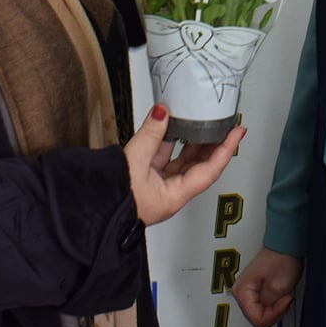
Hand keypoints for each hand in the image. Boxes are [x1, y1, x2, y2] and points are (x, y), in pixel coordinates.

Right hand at [122, 105, 242, 225]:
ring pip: (180, 160)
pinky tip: (170, 125)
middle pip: (199, 165)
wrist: (87, 213)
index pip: (210, 170)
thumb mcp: (133, 162)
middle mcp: (170, 193)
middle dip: (212, 144)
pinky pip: (162, 157)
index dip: (226, 149)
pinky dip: (168, 140)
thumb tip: (163, 112)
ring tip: (201, 119)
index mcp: (174, 196)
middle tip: (224, 123)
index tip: (238, 132)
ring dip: (190, 140)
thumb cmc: (111, 202)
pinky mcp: (143, 180)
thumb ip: (150, 134)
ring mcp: (157, 186)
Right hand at [233, 247, 303, 326]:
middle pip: (258, 318)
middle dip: (274, 312)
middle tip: (284, 298)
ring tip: (283, 294)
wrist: (287, 246)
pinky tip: (281, 294)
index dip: (274, 314)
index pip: (257, 320)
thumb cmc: (282, 259)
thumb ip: (268, 306)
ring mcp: (248, 291)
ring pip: (262, 314)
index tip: (284, 301)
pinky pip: (266, 307)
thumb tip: (265, 313)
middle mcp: (241, 292)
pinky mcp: (257, 290)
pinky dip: (276, 304)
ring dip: (276, 308)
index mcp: (241, 291)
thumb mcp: (278, 288)